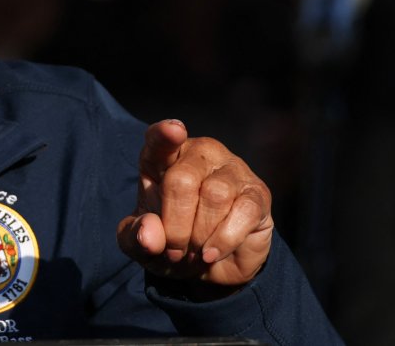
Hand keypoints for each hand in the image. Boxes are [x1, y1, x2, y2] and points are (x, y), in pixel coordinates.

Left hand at [116, 119, 273, 290]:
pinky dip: (224, 239)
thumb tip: (150, 235)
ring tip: (194, 253)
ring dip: (200, 234)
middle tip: (173, 251)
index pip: (161, 139)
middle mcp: (199, 154)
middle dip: (174, 224)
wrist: (209, 264)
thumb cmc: (170, 241)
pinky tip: (212, 253)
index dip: (165, 135)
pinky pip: (244, 211)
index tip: (173, 131)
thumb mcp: (142, 244)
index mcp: (163, 157)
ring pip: (215, 195)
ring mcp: (232, 169)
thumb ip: (136, 237)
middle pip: (183, 179)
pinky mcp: (258, 193)